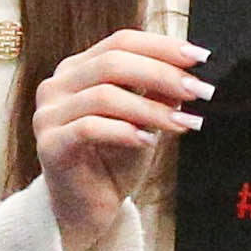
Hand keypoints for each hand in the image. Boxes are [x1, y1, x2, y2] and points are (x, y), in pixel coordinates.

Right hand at [27, 27, 202, 250]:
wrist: (89, 208)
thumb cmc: (114, 160)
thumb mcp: (144, 120)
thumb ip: (159, 94)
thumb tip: (190, 72)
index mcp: (79, 69)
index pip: (121, 42)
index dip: (162, 46)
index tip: (201, 58)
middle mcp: (58, 85)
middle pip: (112, 62)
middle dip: (162, 74)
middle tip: (199, 90)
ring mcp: (49, 114)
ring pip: (104, 95)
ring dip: (150, 109)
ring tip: (183, 122)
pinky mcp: (50, 144)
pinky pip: (89, 128)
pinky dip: (125, 132)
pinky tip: (149, 142)